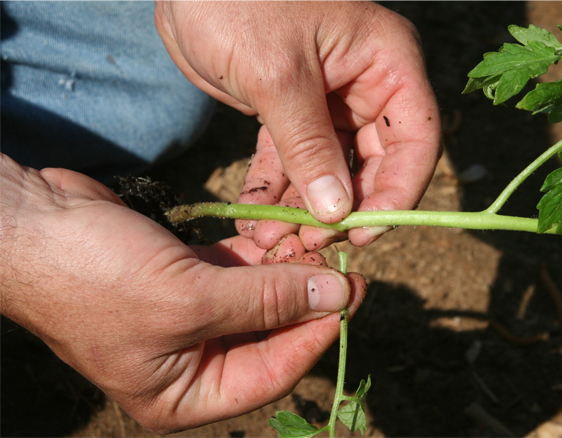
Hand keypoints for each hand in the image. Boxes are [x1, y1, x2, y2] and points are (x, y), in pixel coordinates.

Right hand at [0, 154, 365, 432]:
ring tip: (323, 245)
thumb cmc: (95, 277)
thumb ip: (265, 299)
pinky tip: (286, 233)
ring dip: (288, 272)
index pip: (271, 373)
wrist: (30, 224)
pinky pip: (236, 270)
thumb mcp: (187, 299)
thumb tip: (335, 297)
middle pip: (269, 335)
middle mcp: (189, 361)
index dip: (315, 337)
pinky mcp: (185, 275)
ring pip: (256, 298)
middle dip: (307, 301)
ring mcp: (188, 315)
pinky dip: (260, 254)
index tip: (352, 298)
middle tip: (346, 268)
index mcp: (183, 394)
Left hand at [155, 1, 440, 248]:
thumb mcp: (277, 75)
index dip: (397, 193)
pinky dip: (277, 192)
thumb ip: (308, 145)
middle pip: (374, 165)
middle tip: (310, 244)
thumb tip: (338, 212)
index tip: (366, 233)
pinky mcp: (291, 115)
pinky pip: (293, 163)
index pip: (416, 141)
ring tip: (274, 240)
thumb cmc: (238, 1)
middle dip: (343, 209)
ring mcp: (328, 103)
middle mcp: (365, 86)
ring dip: (306, 210)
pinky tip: (256, 219)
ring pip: (331, 171)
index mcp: (385, 63)